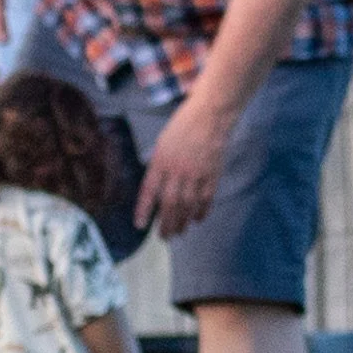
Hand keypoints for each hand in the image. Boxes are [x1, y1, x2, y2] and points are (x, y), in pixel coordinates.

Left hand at [133, 94, 230, 238]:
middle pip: (169, 204)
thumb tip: (156, 189)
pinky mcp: (212, 174)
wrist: (210, 115)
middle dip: (166, 223)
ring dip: (182, 222)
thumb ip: (159, 166)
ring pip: (187, 205)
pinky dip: (201, 211)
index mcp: (161, 160)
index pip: (149, 190)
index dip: (144, 209)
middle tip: (164, 237)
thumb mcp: (162, 143)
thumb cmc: (183, 125)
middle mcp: (177, 170)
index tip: (140, 225)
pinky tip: (197, 220)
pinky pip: (206, 199)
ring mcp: (196, 174)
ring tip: (179, 232)